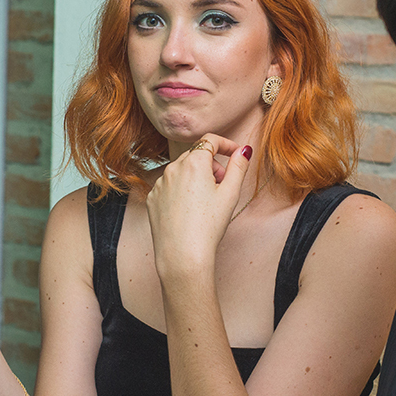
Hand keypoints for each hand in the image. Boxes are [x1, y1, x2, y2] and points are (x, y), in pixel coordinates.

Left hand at [146, 134, 250, 283]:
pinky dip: (181, 190)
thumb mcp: (230, 194)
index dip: (226, 144)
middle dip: (212, 165)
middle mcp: (173, 168)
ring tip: (206, 201)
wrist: (182, 254)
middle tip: (222, 185)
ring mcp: (159, 183)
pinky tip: (189, 210)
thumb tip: (243, 150)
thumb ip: (239, 166)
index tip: (234, 153)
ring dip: (196, 177)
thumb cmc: (208, 226)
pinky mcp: (152, 198)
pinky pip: (169, 185)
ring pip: (182, 170)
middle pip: (196, 155)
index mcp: (194, 163)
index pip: (210, 140)